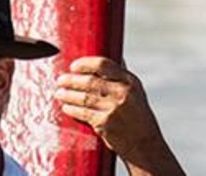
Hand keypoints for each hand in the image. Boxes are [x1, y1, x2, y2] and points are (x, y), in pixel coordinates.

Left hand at [55, 57, 184, 175]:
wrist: (146, 146)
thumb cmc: (139, 118)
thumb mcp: (136, 93)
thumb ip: (120, 76)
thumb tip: (109, 59)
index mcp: (130, 82)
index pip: (103, 64)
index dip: (84, 64)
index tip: (73, 66)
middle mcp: (123, 93)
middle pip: (89, 81)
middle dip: (71, 80)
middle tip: (60, 80)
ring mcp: (113, 108)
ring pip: (83, 97)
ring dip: (67, 94)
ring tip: (59, 93)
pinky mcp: (105, 123)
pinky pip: (82, 112)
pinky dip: (71, 109)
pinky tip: (66, 107)